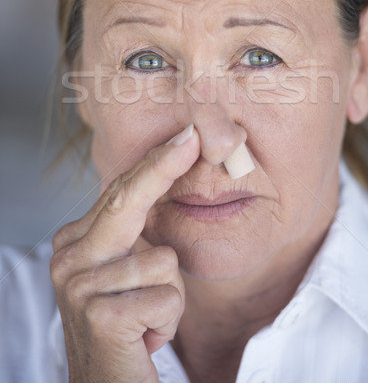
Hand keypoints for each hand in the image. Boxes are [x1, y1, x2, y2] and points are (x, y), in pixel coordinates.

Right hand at [50, 124, 199, 382]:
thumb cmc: (125, 328)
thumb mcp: (126, 274)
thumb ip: (136, 233)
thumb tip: (167, 177)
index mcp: (75, 243)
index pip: (119, 192)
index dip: (156, 162)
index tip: (186, 136)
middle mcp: (68, 257)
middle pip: (129, 201)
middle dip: (164, 168)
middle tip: (192, 137)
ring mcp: (79, 285)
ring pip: (163, 261)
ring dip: (170, 297)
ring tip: (146, 320)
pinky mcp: (100, 315)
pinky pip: (166, 298)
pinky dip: (166, 321)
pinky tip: (143, 339)